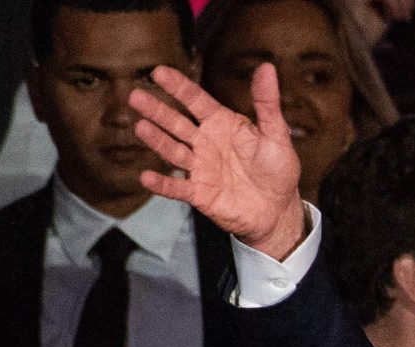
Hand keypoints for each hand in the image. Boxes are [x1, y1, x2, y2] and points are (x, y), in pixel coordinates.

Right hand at [129, 64, 307, 258]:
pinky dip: (163, 184)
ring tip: (140, 127)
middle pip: (177, 123)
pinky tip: (147, 177)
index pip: (196, 101)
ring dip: (157, 140)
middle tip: (136, 96)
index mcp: (221, 124)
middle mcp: (206, 143)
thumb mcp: (276, 134)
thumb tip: (267, 67)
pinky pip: (178, 189)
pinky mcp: (199, 193)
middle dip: (157, 110)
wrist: (278, 210)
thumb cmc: (278, 170)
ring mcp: (200, 168)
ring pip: (173, 151)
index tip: (159, 72)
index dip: (178, 87)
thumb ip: (267, 103)